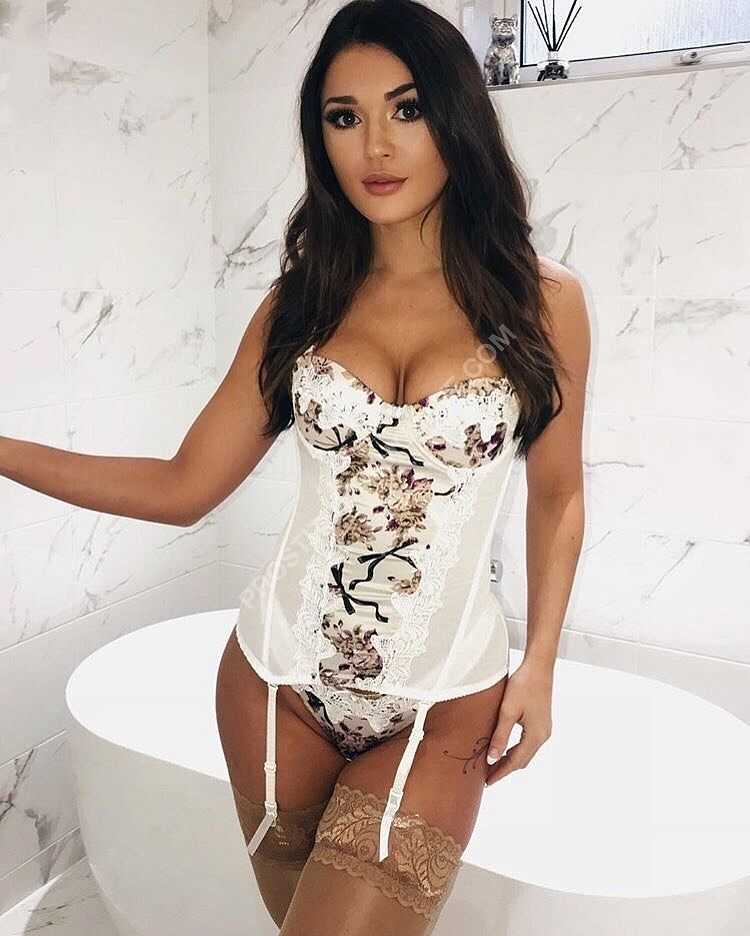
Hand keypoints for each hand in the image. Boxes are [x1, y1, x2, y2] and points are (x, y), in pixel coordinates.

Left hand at [484, 659, 553, 785]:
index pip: (516, 762)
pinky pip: (527, 743)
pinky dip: (515, 749)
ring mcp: (543, 729)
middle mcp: (543, 736)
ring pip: (525, 752)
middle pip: (522, 760)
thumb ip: (500, 736)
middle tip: (487, 776)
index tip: (488, 783)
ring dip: (510, 759)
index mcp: (536, 736)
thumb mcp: (507, 711)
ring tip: (492, 764)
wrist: (539, 667)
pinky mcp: (541, 722)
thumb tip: (492, 759)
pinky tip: (503, 748)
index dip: (501, 773)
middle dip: (505, 769)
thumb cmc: (523, 686)